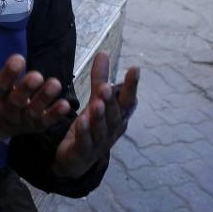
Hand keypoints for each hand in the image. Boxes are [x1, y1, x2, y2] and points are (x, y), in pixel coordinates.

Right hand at [0, 33, 70, 139]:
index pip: (0, 85)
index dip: (8, 74)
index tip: (18, 58)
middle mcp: (7, 110)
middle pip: (17, 100)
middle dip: (26, 88)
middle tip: (36, 75)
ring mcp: (22, 119)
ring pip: (33, 111)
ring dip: (44, 98)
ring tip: (55, 84)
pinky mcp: (36, 125)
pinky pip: (46, 121)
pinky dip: (56, 114)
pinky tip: (65, 104)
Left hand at [52, 52, 138, 178]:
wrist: (78, 159)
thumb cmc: (92, 126)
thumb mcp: (96, 101)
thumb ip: (99, 79)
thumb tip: (103, 52)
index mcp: (119, 116)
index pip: (128, 100)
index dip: (132, 86)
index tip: (135, 68)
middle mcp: (113, 129)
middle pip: (114, 114)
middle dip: (111, 100)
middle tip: (106, 87)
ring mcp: (100, 142)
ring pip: (101, 128)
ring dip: (99, 115)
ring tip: (96, 103)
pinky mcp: (84, 151)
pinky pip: (85, 140)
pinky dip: (84, 131)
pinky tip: (80, 121)